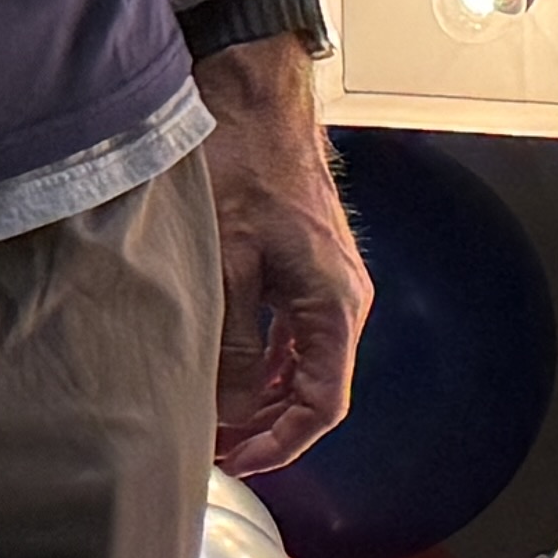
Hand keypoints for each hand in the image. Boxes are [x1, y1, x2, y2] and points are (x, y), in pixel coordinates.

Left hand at [195, 35, 371, 474]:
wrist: (254, 94)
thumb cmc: (242, 161)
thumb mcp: (225, 261)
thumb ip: (230, 344)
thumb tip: (231, 410)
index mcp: (333, 298)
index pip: (322, 402)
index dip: (281, 444)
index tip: (239, 464)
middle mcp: (342, 293)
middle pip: (317, 388)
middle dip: (268, 427)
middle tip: (216, 450)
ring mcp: (328, 277)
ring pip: (305, 361)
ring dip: (265, 396)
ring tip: (215, 417)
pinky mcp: (308, 262)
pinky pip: (296, 331)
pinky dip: (266, 361)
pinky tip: (229, 369)